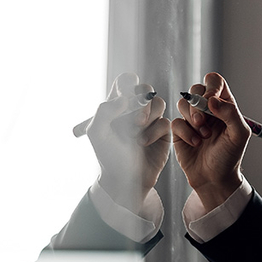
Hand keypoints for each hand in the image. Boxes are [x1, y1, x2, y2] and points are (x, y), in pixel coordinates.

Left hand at [85, 73, 170, 212]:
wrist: (125, 179)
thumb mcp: (96, 133)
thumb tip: (124, 98)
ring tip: (137, 134)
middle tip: (135, 117)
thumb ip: (104, 110)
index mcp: (118, 105)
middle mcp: (135, 109)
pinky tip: (144, 144)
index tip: (124, 96)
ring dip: (148, 116)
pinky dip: (154, 132)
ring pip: (158, 102)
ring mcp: (150, 120)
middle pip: (145, 88)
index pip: (125, 82)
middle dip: (141, 100)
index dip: (127, 84)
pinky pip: (165, 122)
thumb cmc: (108, 156)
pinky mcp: (163, 132)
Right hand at [171, 72, 250, 209]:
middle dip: (198, 105)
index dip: (211, 87)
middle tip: (204, 122)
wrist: (215, 178)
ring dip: (192, 119)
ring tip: (204, 136)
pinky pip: (176, 121)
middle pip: (196, 89)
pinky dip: (186, 133)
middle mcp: (207, 109)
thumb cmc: (230, 156)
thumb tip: (211, 99)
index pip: (215, 82)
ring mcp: (193, 118)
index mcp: (224, 105)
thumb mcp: (239, 134)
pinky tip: (195, 143)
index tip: (211, 101)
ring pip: (183, 103)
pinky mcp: (180, 130)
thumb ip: (230, 113)